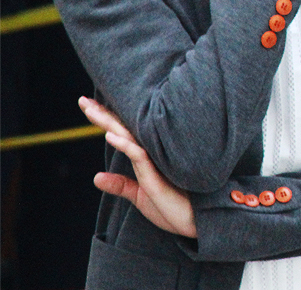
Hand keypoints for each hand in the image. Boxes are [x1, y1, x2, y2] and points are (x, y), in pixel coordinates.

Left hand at [78, 97, 196, 237]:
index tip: (88, 107)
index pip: (120, 135)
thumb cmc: (173, 208)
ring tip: (90, 110)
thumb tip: (96, 177)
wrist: (195, 222)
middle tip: (82, 101)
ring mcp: (154, 162)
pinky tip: (110, 136)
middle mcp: (149, 155)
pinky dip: (124, 144)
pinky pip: (138, 155)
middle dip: (102, 115)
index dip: (104, 121)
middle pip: (122, 130)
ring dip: (108, 123)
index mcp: (143, 159)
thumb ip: (121, 185)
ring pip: (128, 136)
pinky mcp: (157, 174)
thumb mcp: (140, 197)